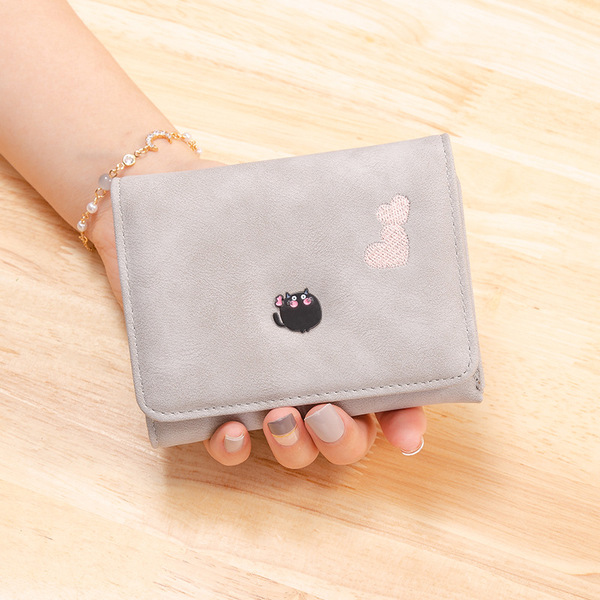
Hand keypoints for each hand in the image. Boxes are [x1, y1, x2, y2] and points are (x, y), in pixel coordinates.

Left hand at [87, 161, 426, 467]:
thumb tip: (395, 219)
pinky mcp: (213, 396)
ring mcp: (262, 389)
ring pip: (294, 447)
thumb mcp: (303, 224)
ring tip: (280, 416)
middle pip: (344, 434)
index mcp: (340, 345)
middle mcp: (307, 375)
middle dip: (343, 438)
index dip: (402, 422)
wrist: (176, 216)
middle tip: (325, 412)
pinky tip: (231, 430)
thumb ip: (341, 238)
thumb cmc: (249, 221)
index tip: (406, 433)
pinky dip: (233, 448)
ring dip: (294, 445)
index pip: (386, 395)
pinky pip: (230, 443)